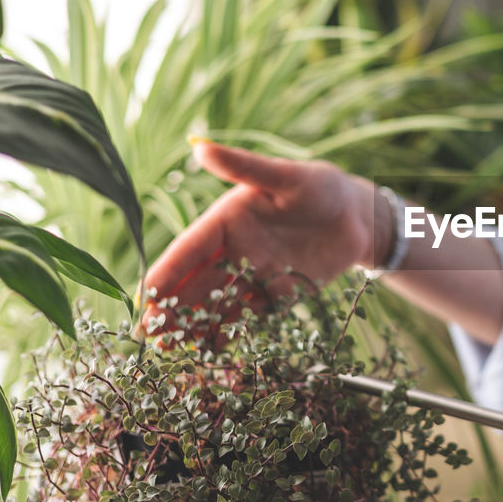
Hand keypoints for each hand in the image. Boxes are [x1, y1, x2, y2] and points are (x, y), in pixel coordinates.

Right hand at [140, 141, 378, 328]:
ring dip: (192, 325)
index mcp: (225, 220)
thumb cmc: (322, 187)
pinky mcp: (274, 295)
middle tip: (147, 337)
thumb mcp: (286, 176)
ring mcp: (251, 274)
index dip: (165, 273)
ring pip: (214, 304)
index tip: (143, 297)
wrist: (359, 218)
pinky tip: (209, 354)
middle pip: (193, 282)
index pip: (188, 250)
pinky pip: (245, 317)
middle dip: (169, 308)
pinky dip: (226, 334)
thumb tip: (200, 147)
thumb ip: (245, 167)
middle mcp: (232, 249)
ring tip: (169, 351)